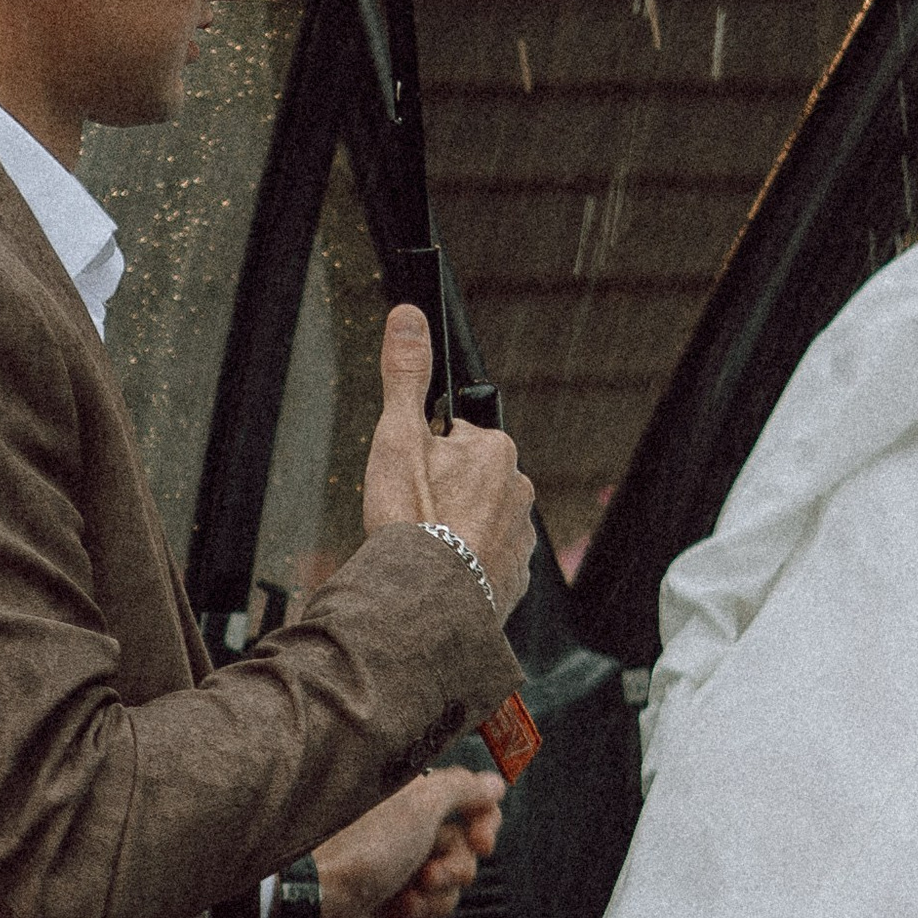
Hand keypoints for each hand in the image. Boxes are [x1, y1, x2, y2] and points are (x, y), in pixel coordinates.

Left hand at [313, 765, 506, 917]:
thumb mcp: (420, 805)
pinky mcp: (386, 897)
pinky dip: (413, 916)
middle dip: (452, 872)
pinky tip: (393, 911)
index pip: (470, 803)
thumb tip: (493, 783)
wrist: (317, 899)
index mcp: (413, 796)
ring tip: (404, 895)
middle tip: (430, 874)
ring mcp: (395, 863)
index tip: (482, 843)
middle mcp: (404, 827)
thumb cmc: (358, 850)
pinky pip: (423, 912)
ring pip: (445, 887)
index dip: (484, 825)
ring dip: (431, 898)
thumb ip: (462, 788)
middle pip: (462, 852)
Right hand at [360, 306, 536, 616]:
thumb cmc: (412, 519)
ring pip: (479, 522)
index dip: (425, 458)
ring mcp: (520, 538)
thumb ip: (405, 375)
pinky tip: (441, 573)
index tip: (410, 481)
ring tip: (424, 548)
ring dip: (455, 531)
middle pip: (469, 482)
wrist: (426, 601)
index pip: (456, 440)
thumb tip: (409, 316)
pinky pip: (486, 562)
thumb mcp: (398, 436)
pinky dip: (465, 565)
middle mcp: (519, 490)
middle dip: (443, 495)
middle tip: (413, 517)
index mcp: (495, 451)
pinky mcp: (515, 579)